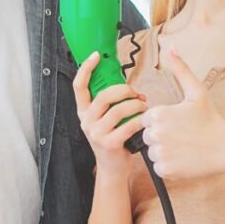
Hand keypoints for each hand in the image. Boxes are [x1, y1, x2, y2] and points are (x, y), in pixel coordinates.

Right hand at [73, 51, 146, 169]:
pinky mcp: (109, 144)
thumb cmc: (114, 139)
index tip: (96, 55)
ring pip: (118, 109)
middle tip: (135, 93)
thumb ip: (112, 103)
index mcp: (84, 111)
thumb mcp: (106, 119)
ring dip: (136, 105)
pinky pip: (128, 125)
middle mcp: (86, 121)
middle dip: (124, 90)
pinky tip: (145, 120)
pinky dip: (140, 120)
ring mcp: (96, 133)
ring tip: (144, 106)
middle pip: (104, 95)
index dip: (86, 68)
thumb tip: (130, 88)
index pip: (79, 86)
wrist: (113, 168)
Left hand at [142, 48, 224, 178]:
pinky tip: (184, 158)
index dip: (163, 121)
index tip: (179, 123)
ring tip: (184, 146)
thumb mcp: (196, 91)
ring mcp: (160, 153)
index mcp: (158, 114)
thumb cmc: (211, 118)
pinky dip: (169, 165)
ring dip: (164, 151)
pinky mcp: (165, 169)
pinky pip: (158, 166)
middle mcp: (155, 133)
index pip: (147, 119)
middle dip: (162, 136)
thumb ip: (180, 69)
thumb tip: (171, 47)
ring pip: (152, 152)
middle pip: (147, 136)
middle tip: (183, 135)